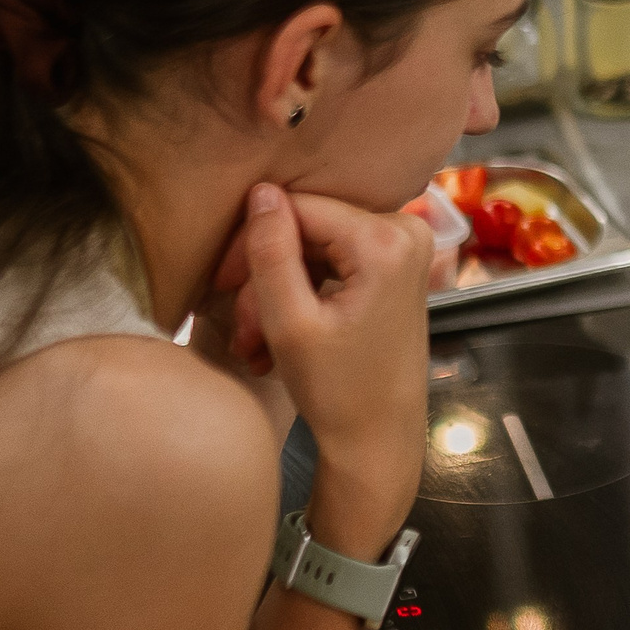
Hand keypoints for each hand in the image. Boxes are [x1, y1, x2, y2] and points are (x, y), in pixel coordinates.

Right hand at [214, 185, 431, 552]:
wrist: (379, 438)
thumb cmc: (339, 391)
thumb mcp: (290, 321)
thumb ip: (271, 251)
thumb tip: (261, 191)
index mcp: (387, 240)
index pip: (297, 207)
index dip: (250, 240)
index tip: (222, 284)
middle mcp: (407, 232)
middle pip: (307, 227)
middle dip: (264, 277)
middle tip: (242, 327)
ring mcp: (405, 250)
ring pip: (313, 249)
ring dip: (276, 293)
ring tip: (256, 343)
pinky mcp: (396, 268)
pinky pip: (333, 264)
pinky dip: (300, 296)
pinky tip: (275, 337)